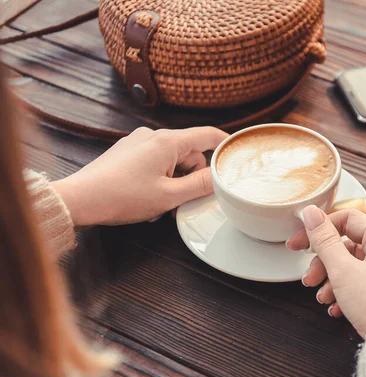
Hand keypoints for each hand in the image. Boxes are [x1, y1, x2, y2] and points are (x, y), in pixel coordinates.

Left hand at [52, 126, 227, 225]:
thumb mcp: (169, 196)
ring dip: (174, 180)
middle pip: (189, 152)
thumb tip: (221, 177)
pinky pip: (154, 162)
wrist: (80, 199)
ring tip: (161, 204)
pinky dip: (159, 179)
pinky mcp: (127, 152)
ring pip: (171, 160)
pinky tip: (148, 198)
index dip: (225, 143)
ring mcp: (138, 142)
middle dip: (192, 175)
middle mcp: (153, 136)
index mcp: (167, 141)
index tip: (238, 150)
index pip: (207, 135)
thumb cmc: (123, 196)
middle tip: (185, 200)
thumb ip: (200, 185)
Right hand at [287, 205, 365, 336]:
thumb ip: (324, 240)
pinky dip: (352, 295)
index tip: (301, 243)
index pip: (349, 220)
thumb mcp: (343, 270)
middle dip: (325, 264)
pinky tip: (339, 310)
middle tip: (309, 279)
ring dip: (335, 282)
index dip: (321, 229)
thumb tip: (312, 213)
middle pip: (352, 248)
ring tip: (323, 299)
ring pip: (360, 270)